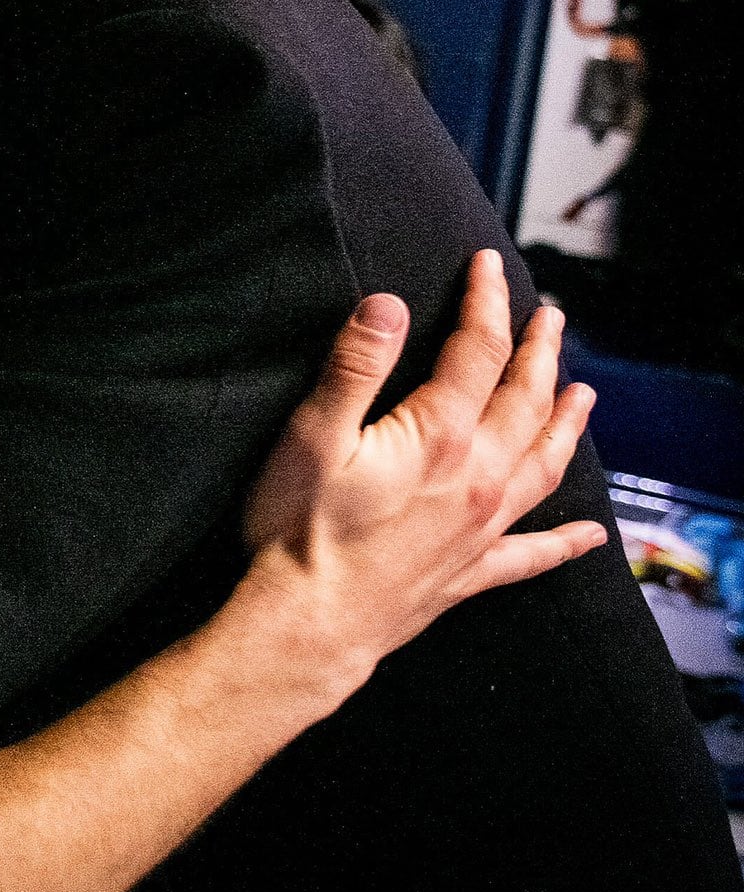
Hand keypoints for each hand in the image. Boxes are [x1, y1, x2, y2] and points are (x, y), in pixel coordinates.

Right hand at [230, 251, 604, 703]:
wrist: (309, 625)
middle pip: (525, 401)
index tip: (489, 267)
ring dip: (567, 425)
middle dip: (540, 352)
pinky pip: (533, 554)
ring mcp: (482, 528)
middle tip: (552, 318)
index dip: (486, 302)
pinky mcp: (471, 571)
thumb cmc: (301, 530)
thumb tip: (388, 304)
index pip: (478, 351)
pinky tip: (590, 536)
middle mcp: (478, 478)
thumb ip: (355, 366)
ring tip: (585, 397)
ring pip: (543, 465)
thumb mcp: (313, 436)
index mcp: (441, 436)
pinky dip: (565, 542)